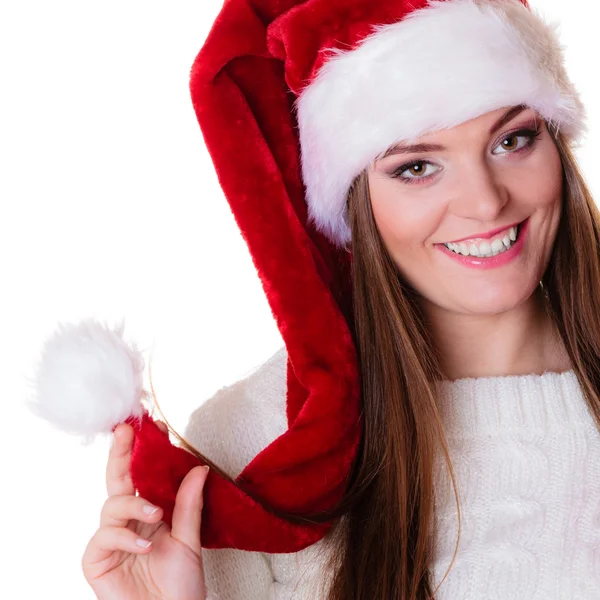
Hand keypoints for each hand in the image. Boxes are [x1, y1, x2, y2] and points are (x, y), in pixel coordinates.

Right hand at [82, 422, 208, 599]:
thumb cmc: (180, 585)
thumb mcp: (189, 540)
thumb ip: (189, 505)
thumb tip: (198, 468)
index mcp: (148, 512)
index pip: (141, 476)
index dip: (141, 451)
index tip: (149, 425)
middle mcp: (127, 522)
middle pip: (117, 480)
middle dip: (121, 453)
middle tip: (126, 430)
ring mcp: (110, 540)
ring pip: (111, 505)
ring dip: (134, 506)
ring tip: (156, 516)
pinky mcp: (96, 560)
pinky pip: (103, 536)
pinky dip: (125, 537)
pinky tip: (143, 545)